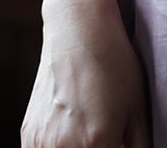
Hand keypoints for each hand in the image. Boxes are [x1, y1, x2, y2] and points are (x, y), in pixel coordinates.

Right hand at [21, 3, 150, 147]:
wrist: (79, 29)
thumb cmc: (115, 64)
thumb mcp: (138, 108)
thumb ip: (138, 146)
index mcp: (97, 143)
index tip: (119, 142)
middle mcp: (64, 147)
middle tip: (108, 136)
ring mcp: (41, 142)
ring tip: (89, 133)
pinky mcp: (28, 134)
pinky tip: (72, 133)